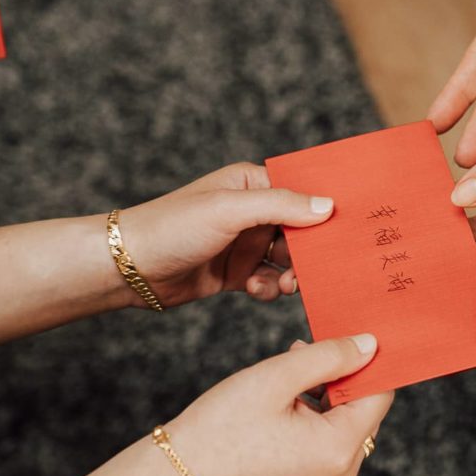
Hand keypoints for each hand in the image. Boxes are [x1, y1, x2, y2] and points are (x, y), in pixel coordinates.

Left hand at [117, 162, 333, 307]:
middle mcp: (252, 212)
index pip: (302, 193)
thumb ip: (280, 206)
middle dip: (312, 251)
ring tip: (287, 284)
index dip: (325, 210)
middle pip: (301, 231)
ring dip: (293, 274)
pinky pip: (268, 281)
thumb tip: (327, 206)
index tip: (348, 229)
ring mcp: (245, 244)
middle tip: (318, 268)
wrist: (127, 268)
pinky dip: (270, 288)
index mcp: (252, 184)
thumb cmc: (171, 227)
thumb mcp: (230, 210)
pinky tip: (257, 290)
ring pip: (289, 260)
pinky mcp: (236, 273)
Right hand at [165, 334, 391, 475]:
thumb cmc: (220, 425)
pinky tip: (283, 407)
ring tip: (286, 379)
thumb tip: (370, 344)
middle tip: (302, 354)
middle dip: (339, 379)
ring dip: (324, 399)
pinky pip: (326, 451)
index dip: (366, 363)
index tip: (344, 341)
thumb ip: (330, 356)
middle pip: (363, 414)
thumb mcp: (277, 376)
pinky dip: (313, 425)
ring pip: (343, 430)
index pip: (380, 395)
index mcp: (338, 450)